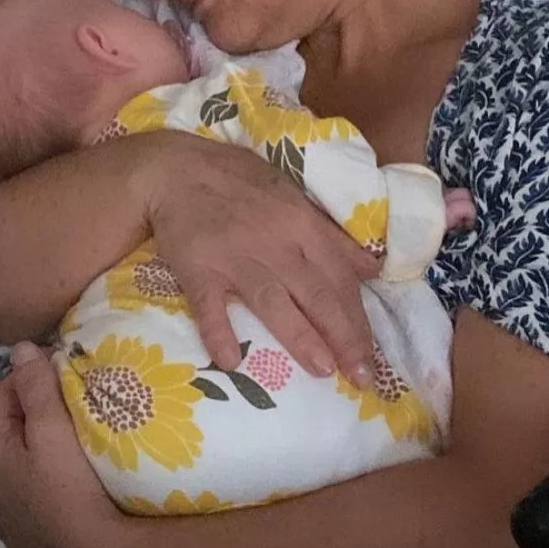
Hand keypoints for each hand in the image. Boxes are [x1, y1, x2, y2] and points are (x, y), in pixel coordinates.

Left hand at [0, 344, 125, 547]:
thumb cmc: (71, 488)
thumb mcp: (52, 431)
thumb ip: (35, 388)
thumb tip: (20, 349)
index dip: (24, 375)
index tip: (56, 363)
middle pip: (9, 431)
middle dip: (32, 406)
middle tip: (68, 390)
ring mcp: (15, 516)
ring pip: (23, 460)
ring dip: (42, 439)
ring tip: (74, 425)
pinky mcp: (37, 535)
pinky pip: (37, 487)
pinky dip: (49, 468)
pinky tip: (73, 470)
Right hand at [141, 133, 378, 379]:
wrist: (176, 169)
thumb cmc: (239, 182)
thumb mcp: (294, 196)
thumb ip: (332, 236)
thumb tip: (372, 269)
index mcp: (302, 225)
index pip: (340, 278)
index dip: (359, 319)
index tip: (372, 356)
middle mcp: (275, 243)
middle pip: (316, 295)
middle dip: (343, 338)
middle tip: (361, 378)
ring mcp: (235, 257)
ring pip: (273, 301)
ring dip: (299, 336)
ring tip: (322, 371)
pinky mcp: (198, 268)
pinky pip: (209, 304)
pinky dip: (218, 332)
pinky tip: (229, 361)